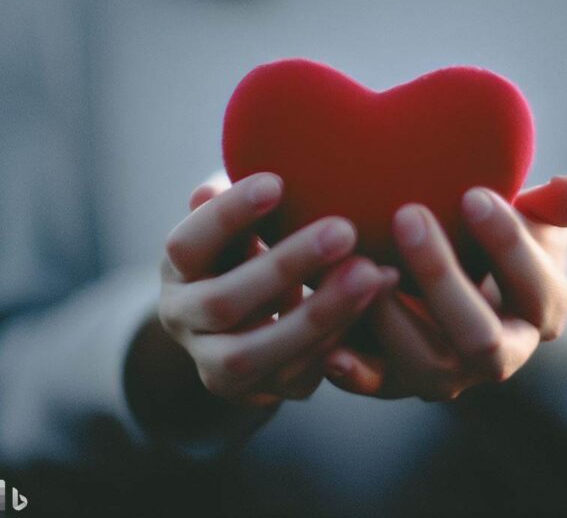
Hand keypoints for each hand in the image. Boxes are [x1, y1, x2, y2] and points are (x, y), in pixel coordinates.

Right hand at [158, 172, 398, 408]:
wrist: (236, 326)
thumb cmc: (245, 250)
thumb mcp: (234, 224)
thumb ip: (233, 207)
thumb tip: (218, 183)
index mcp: (177, 268)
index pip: (187, 243)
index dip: (229, 214)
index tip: (278, 180)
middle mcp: (185, 320)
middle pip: (225, 301)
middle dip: (286, 265)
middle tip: (345, 229)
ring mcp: (216, 365)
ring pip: (259, 353)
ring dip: (321, 313)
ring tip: (374, 273)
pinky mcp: (257, 393)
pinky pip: (297, 378)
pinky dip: (342, 341)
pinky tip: (382, 301)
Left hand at [322, 176, 566, 400]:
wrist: (465, 277)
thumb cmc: (498, 239)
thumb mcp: (534, 221)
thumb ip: (553, 209)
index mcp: (541, 311)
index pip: (536, 286)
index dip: (508, 243)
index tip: (472, 193)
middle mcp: (501, 353)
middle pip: (480, 337)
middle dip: (443, 275)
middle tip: (407, 214)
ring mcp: (451, 373)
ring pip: (429, 368)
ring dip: (393, 319)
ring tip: (362, 264)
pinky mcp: (402, 380)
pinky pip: (379, 386)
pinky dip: (355, 371)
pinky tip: (330, 344)